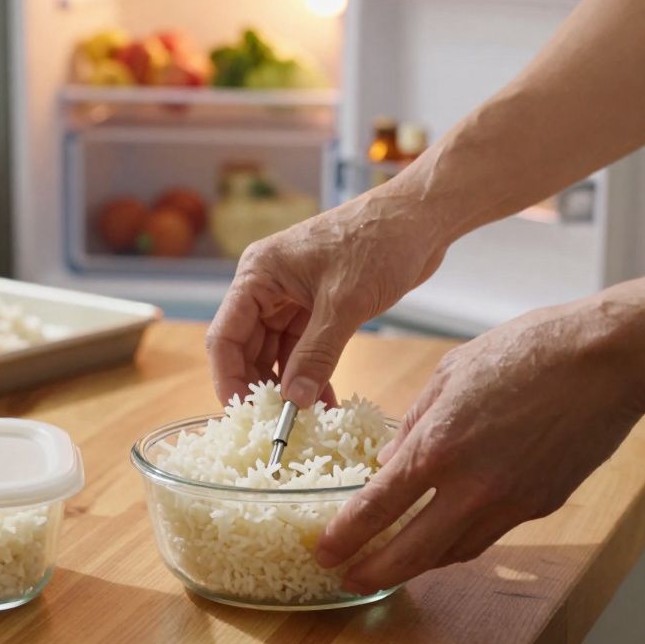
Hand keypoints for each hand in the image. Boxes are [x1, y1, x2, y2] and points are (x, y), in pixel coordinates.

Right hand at [206, 193, 451, 407]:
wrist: (420, 218)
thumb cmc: (378, 242)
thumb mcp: (343, 305)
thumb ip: (316, 355)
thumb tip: (294, 402)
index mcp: (258, 274)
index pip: (224, 335)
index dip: (229, 378)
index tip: (245, 415)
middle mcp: (267, 286)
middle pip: (246, 348)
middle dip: (260, 387)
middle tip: (276, 425)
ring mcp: (291, 296)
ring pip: (276, 353)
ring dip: (288, 385)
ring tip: (304, 421)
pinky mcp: (317, 306)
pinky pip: (303, 349)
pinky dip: (311, 375)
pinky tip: (323, 403)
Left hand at [313, 300, 644, 592]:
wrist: (606, 360)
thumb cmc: (527, 350)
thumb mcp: (450, 373)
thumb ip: (414, 423)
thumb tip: (388, 462)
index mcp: (438, 445)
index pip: (376, 508)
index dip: (345, 537)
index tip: (324, 550)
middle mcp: (470, 485)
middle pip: (410, 552)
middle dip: (372, 572)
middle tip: (347, 579)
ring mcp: (509, 502)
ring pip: (452, 553)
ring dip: (417, 564)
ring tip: (391, 564)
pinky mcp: (540, 505)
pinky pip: (489, 536)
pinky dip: (459, 543)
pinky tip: (444, 537)